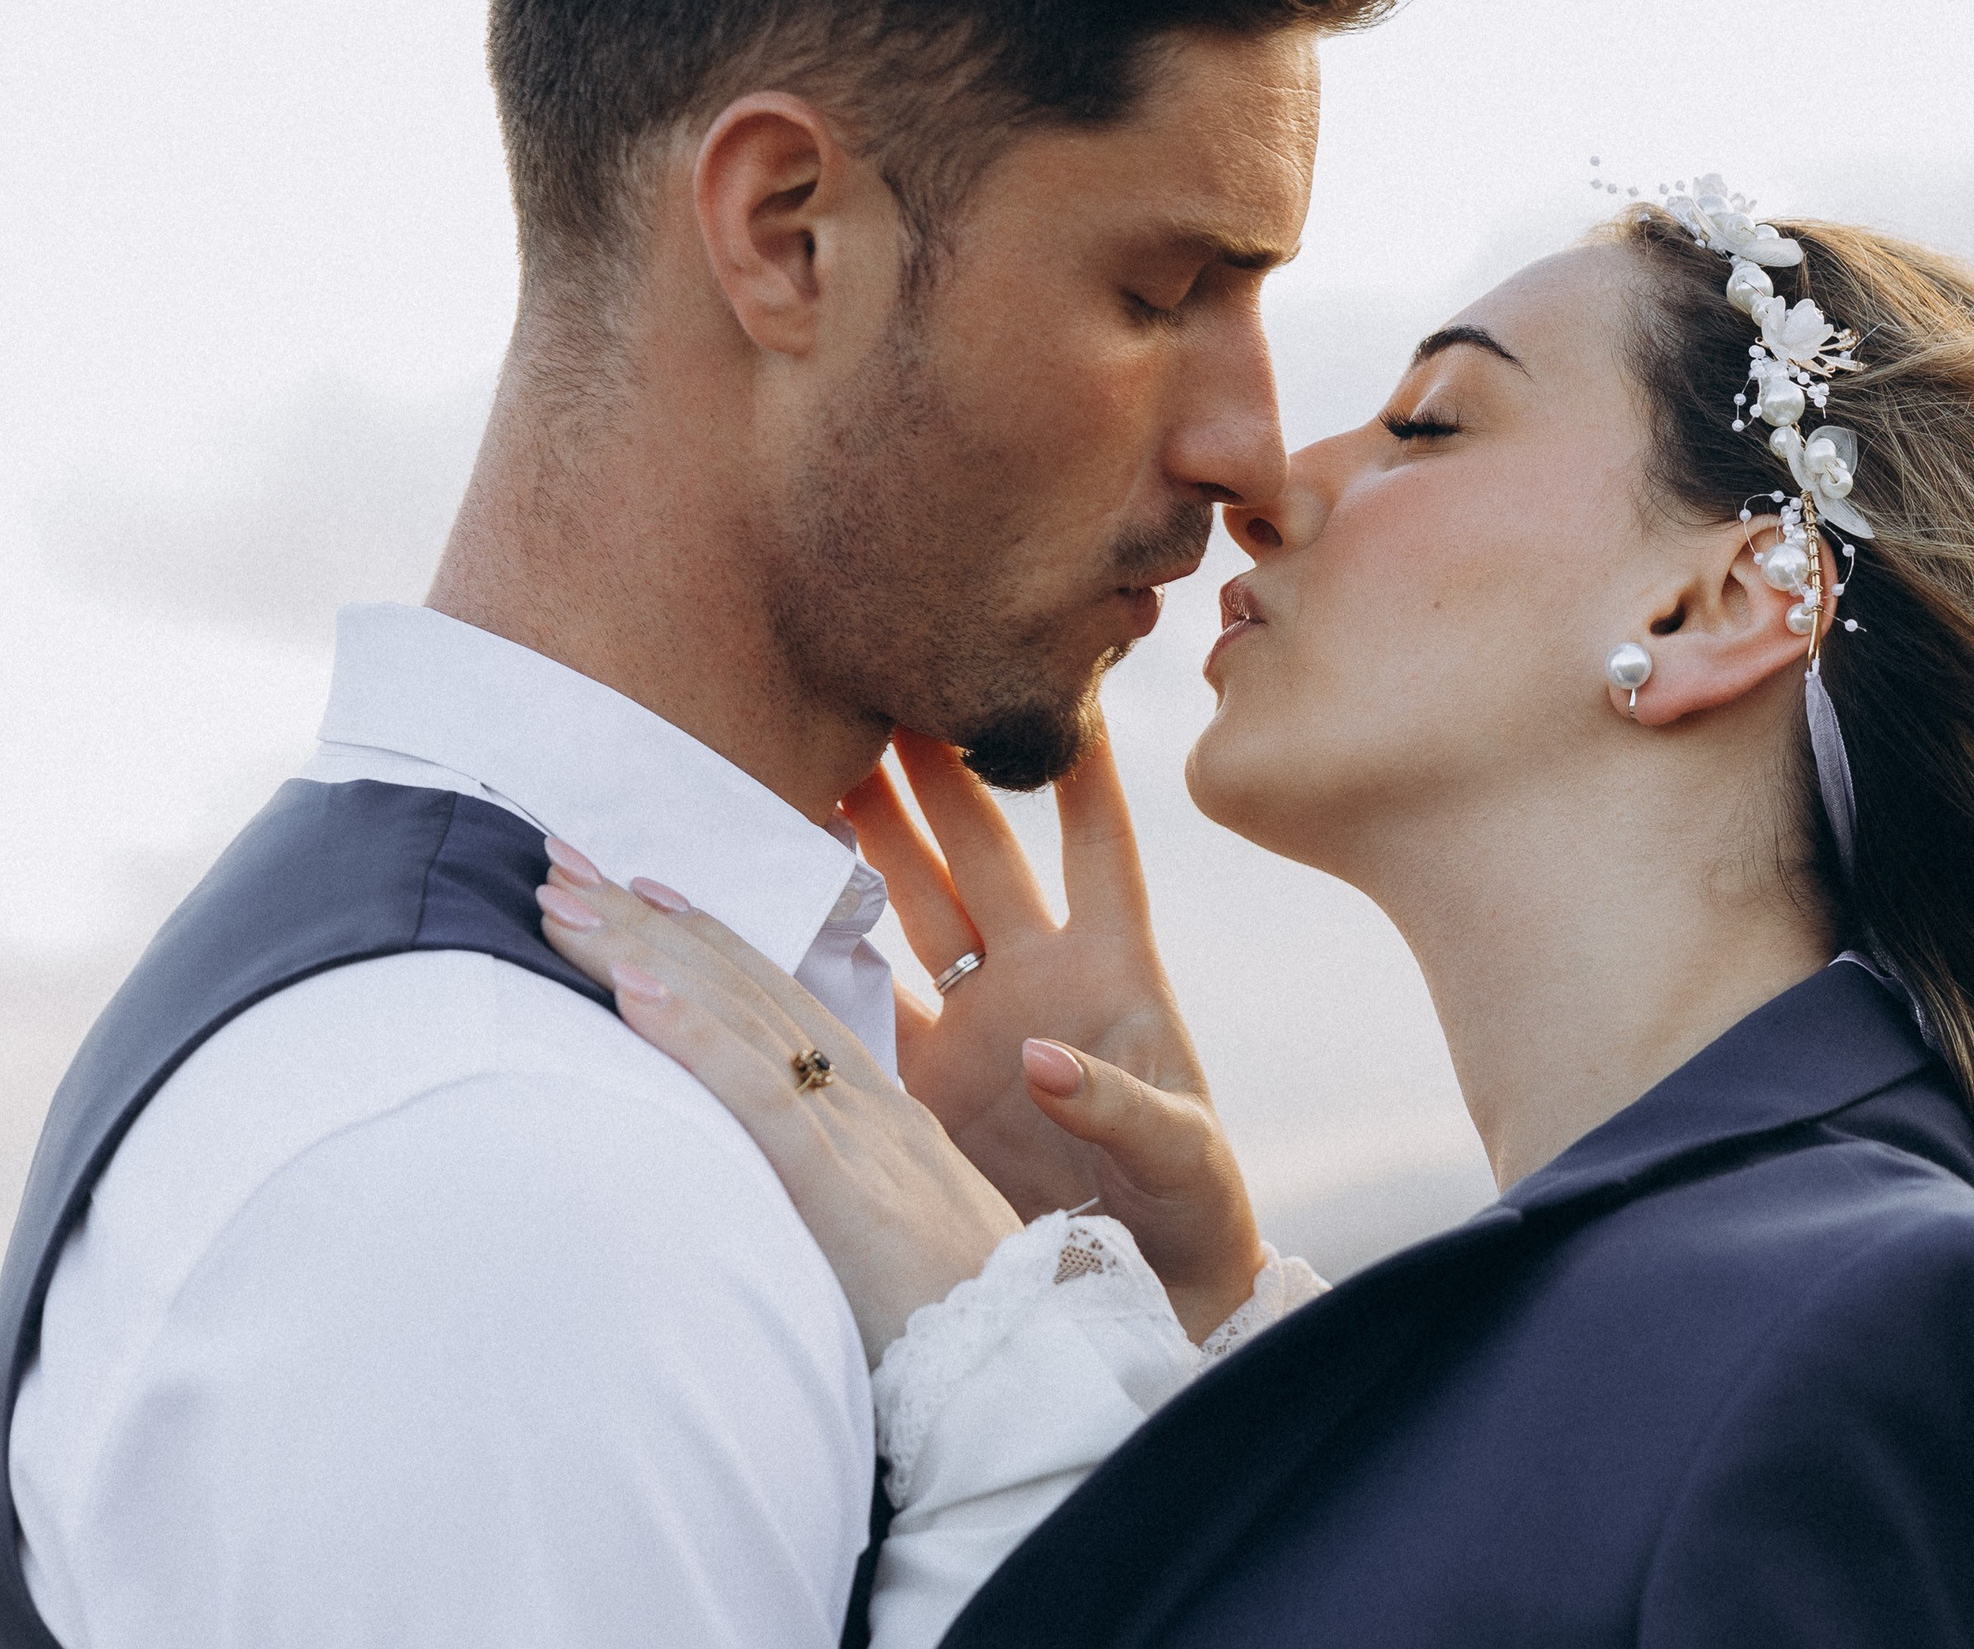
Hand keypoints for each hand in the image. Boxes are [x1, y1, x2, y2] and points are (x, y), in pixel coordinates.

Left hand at [534, 853, 1018, 1364]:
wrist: (1037, 1381)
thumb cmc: (970, 1335)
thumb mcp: (898, 1247)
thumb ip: (840, 1209)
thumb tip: (768, 1206)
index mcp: (888, 1122)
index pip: (785, 1009)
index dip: (712, 944)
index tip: (644, 892)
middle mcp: (872, 1110)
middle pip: (747, 991)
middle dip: (647, 921)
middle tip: (560, 860)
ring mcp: (862, 1141)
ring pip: (739, 1019)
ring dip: (641, 951)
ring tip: (561, 896)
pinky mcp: (844, 1190)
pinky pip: (758, 1096)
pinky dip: (693, 1034)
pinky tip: (632, 988)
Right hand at [847, 729, 1264, 1336]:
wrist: (1148, 1289)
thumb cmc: (1192, 1211)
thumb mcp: (1182, 1156)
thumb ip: (1121, 1106)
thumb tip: (1042, 1059)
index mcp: (1119, 972)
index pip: (1101, 848)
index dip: (1083, 771)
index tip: (1062, 683)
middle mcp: (1040, 977)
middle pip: (982, 851)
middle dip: (939, 770)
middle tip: (896, 683)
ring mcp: (977, 1021)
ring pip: (913, 902)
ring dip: (873, 834)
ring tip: (827, 753)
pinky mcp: (928, 1080)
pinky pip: (866, 999)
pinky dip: (826, 951)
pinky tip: (782, 891)